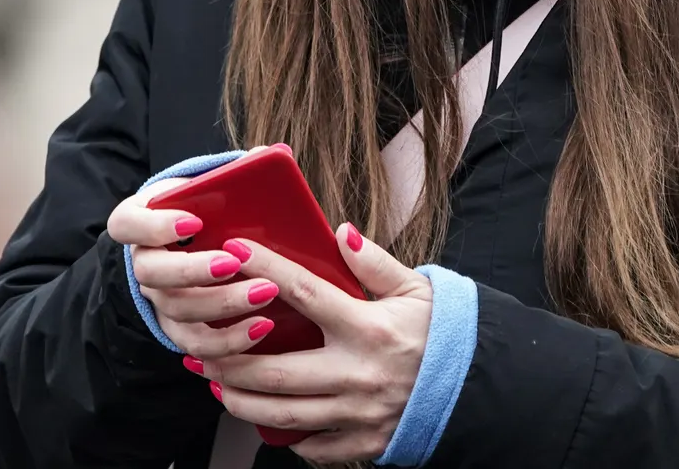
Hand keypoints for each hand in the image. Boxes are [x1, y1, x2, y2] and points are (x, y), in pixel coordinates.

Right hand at [105, 149, 281, 357]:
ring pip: (178, 310)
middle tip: (235, 262)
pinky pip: (197, 345)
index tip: (193, 221)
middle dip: (194, 270)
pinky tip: (263, 327)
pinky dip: (230, 341)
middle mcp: (142, 264)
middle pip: (153, 274)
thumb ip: (233, 171)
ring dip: (222, 304)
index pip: (128, 224)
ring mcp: (158, 300)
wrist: (196, 248)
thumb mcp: (207, 186)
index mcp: (138, 221)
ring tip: (265, 292)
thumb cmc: (203, 210)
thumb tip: (270, 154)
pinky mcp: (179, 330)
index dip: (155, 226)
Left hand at [190, 224, 432, 463]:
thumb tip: (340, 233)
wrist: (478, 388)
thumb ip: (375, 263)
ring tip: (217, 386)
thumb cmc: (443, 334)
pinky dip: (283, 436)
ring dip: (240, 402)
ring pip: (282, 415)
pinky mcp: (363, 442)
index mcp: (369, 327)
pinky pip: (311, 447)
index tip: (234, 252)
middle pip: (275, 372)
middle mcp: (357, 372)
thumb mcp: (416, 290)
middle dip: (228, 362)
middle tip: (200, 350)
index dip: (264, 270)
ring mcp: (357, 412)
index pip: (304, 292)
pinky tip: (264, 420)